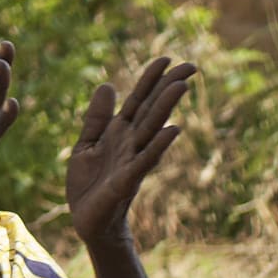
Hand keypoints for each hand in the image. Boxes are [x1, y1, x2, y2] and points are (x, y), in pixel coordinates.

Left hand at [63, 55, 193, 247]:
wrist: (86, 220)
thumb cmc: (88, 184)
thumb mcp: (86, 145)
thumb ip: (96, 118)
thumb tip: (107, 84)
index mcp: (118, 132)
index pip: (137, 101)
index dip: (150, 80)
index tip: (166, 58)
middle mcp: (130, 142)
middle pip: (151, 110)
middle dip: (168, 88)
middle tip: (191, 66)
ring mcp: (132, 160)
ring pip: (152, 129)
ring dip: (166, 108)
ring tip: (181, 87)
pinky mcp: (127, 180)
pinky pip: (145, 160)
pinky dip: (158, 145)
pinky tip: (172, 129)